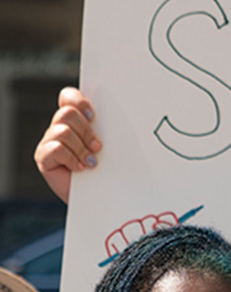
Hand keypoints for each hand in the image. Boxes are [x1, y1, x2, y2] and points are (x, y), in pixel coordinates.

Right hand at [33, 87, 100, 203]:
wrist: (100, 194)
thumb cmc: (106, 169)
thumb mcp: (110, 146)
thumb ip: (108, 130)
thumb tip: (126, 115)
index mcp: (75, 119)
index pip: (68, 97)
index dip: (79, 101)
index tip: (94, 116)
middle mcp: (59, 127)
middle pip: (67, 113)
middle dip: (86, 131)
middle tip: (98, 147)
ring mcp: (49, 141)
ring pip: (62, 131)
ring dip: (81, 148)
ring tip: (92, 162)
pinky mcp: (43, 158)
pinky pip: (55, 149)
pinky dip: (71, 159)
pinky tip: (80, 168)